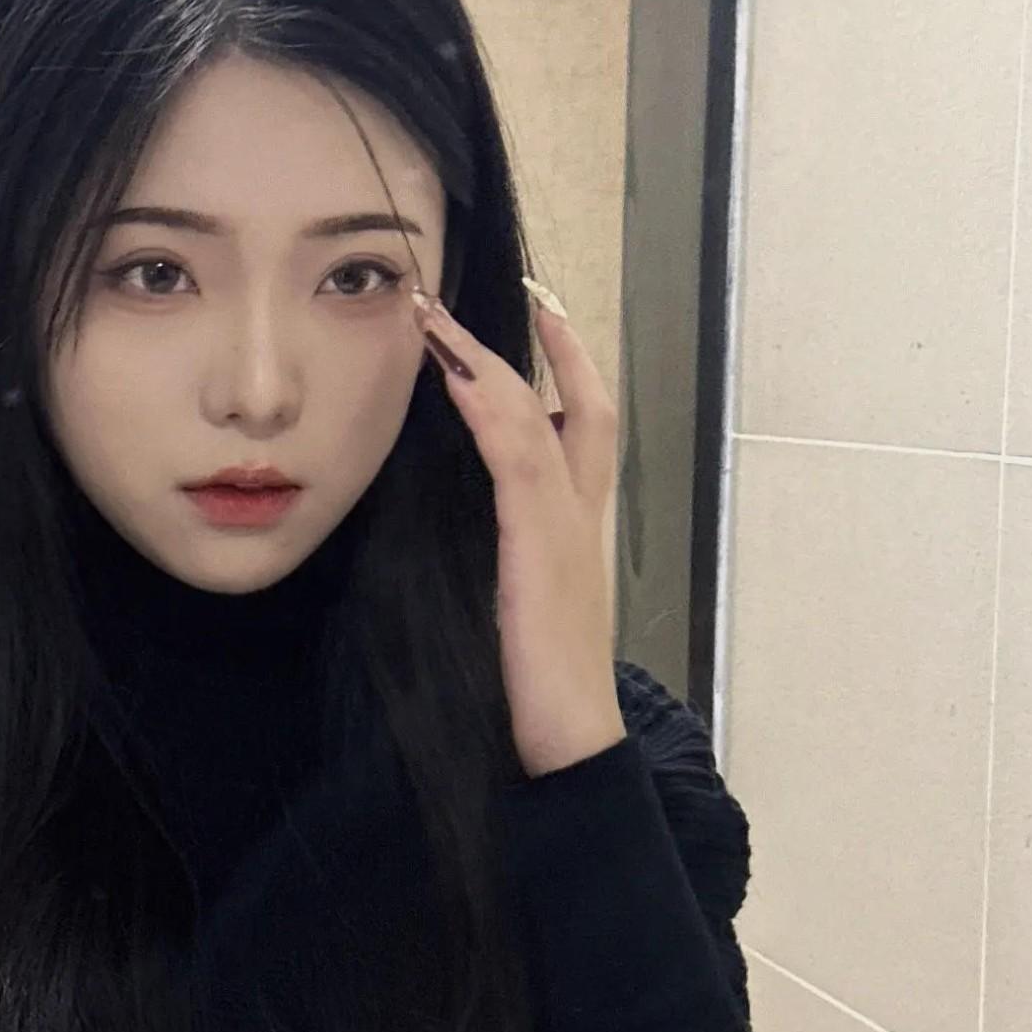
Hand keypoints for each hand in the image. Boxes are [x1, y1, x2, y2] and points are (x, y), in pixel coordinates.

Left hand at [411, 279, 626, 779]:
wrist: (571, 744)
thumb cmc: (536, 693)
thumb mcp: (516, 612)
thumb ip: (502, 568)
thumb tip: (459, 543)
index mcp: (578, 535)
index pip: (584, 434)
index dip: (569, 374)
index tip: (546, 323)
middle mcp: (584, 520)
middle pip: (588, 408)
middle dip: (559, 344)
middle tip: (528, 288)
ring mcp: (568, 529)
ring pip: (543, 419)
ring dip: (490, 362)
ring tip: (443, 319)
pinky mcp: (541, 547)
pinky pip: (520, 459)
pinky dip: (490, 410)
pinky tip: (457, 376)